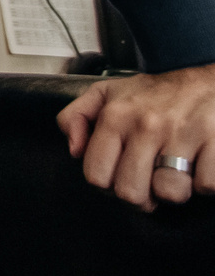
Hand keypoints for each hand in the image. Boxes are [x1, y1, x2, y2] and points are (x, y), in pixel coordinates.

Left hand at [59, 60, 214, 208]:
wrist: (202, 78)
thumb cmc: (153, 92)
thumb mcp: (104, 93)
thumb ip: (76, 117)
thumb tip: (74, 150)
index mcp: (115, 117)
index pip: (97, 176)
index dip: (108, 187)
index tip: (120, 180)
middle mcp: (146, 126)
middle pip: (131, 192)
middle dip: (141, 197)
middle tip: (149, 184)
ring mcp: (183, 134)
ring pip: (170, 192)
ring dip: (174, 190)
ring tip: (176, 173)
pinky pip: (207, 186)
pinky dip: (205, 183)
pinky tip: (199, 166)